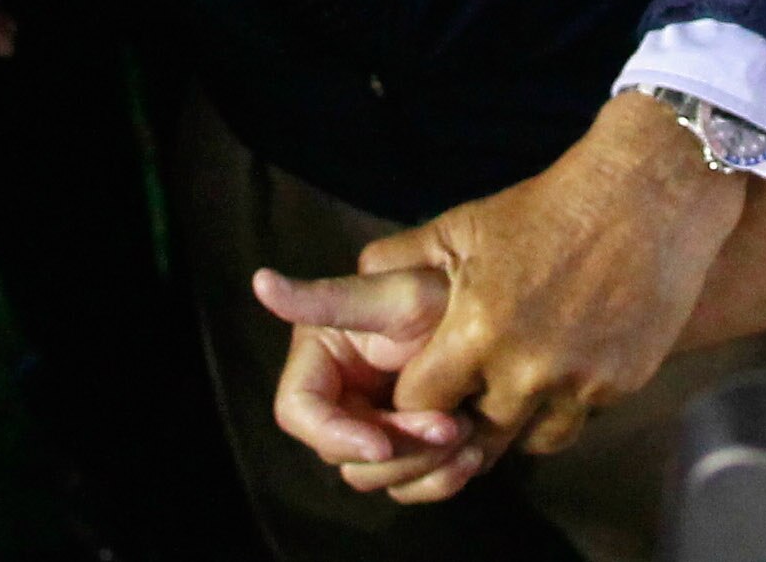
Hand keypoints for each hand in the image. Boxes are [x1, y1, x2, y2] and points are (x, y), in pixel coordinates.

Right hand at [258, 267, 495, 496]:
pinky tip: (475, 452)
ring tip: (471, 434)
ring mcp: (376, 428)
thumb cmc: (445, 289)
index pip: (299, 412)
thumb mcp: (394, 292)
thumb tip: (260, 281)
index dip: (334, 433)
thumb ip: (327, 298)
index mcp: (322, 362)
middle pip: (343, 454)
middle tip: (451, 425)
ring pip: (379, 477)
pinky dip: (443, 476)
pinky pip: (413, 484)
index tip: (379, 442)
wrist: (504, 313)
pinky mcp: (411, 449)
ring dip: (424, 465)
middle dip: (397, 448)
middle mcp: (342, 400)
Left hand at [351, 91, 750, 493]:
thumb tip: (356, 275)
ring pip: (527, 443)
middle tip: (463, 401)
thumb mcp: (464, 224)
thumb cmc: (549, 205)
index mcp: (477, 329)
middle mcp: (525, 368)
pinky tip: (560, 371)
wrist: (648, 192)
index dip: (415, 396)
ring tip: (512, 391)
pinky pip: (577, 421)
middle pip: (470, 437)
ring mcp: (578, 383)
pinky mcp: (620, 386)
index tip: (425, 381)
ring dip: (514, 424)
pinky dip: (562, 407)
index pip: (418, 403)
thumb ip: (403, 260)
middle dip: (460, 422)